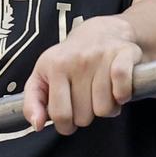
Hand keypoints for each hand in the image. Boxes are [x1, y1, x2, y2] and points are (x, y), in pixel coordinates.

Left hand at [22, 15, 141, 134]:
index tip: (69, 116)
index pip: (59, 114)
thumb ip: (32, 102)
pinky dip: (123, 96)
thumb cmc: (70, 59)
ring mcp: (100, 56)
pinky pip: (123, 90)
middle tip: (87, 97)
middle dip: (87, 114)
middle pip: (84, 117)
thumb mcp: (42, 75)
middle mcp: (75, 60)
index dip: (66, 124)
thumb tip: (36, 124)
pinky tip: (118, 90)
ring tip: (102, 92)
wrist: (100, 31)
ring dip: (107, 107)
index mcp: (53, 66)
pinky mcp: (122, 54)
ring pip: (105, 109)